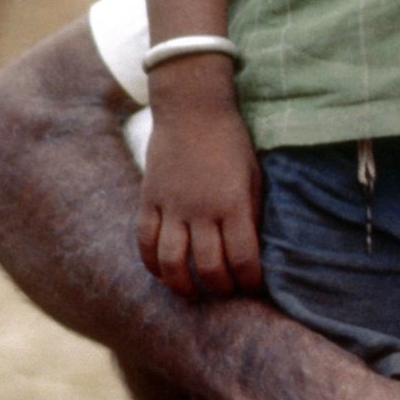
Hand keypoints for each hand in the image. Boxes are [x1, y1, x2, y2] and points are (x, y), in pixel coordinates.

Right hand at [137, 61, 262, 295]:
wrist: (193, 107)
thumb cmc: (231, 142)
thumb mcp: (253, 176)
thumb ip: (250, 214)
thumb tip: (252, 253)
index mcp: (235, 203)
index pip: (244, 259)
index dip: (250, 282)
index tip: (253, 287)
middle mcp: (202, 209)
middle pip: (209, 268)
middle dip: (221, 289)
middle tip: (226, 291)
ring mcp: (172, 206)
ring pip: (173, 263)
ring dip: (184, 285)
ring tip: (193, 291)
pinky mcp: (149, 199)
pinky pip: (146, 242)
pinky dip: (154, 264)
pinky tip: (164, 272)